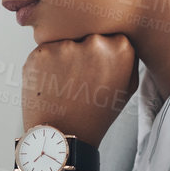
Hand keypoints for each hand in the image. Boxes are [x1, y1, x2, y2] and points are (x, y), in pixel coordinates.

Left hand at [21, 33, 136, 146]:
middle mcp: (95, 43)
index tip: (97, 67)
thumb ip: (128, 58)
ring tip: (65, 85)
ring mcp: (66, 46)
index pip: (109, 33)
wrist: (64, 136)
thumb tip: (122, 37)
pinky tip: (52, 84)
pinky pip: (45, 50)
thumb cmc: (95, 114)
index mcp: (121, 48)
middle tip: (79, 79)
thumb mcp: (126, 88)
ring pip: (64, 41)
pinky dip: (45, 65)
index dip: (100, 51)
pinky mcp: (41, 52)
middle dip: (81, 51)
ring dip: (63, 58)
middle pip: (85, 34)